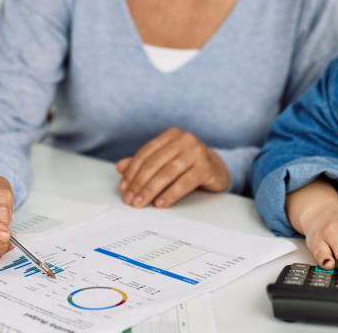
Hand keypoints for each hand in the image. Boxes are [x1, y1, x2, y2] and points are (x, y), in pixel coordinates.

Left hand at [115, 127, 229, 207]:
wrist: (217, 170)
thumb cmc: (188, 165)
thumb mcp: (165, 162)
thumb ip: (144, 163)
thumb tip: (120, 167)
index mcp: (171, 135)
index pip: (146, 152)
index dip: (132, 171)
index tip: (124, 188)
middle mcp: (184, 139)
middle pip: (155, 163)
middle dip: (139, 183)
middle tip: (130, 199)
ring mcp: (197, 152)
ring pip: (167, 173)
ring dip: (151, 190)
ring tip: (141, 202)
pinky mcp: (206, 167)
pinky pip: (184, 182)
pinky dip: (170, 194)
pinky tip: (160, 203)